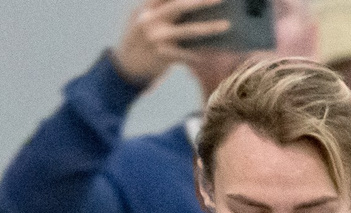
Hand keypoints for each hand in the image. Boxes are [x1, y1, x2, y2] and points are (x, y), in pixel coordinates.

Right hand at [113, 0, 312, 87]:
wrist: (124, 67)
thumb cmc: (138, 40)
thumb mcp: (140, 18)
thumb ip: (157, 7)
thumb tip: (184, 4)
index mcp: (146, 7)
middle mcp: (150, 19)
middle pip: (180, 5)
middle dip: (202, 1)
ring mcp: (157, 38)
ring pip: (188, 31)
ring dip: (209, 27)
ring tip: (226, 25)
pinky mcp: (163, 56)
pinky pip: (188, 54)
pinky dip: (202, 53)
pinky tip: (216, 51)